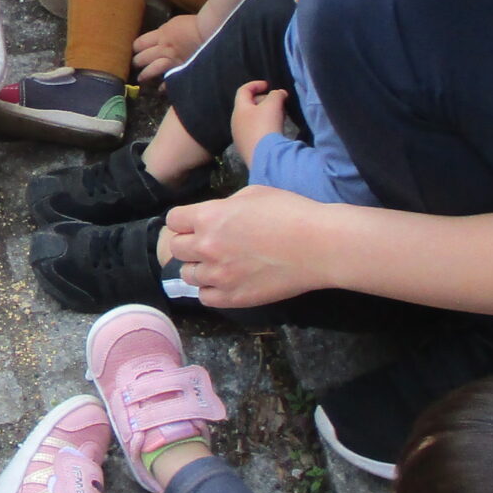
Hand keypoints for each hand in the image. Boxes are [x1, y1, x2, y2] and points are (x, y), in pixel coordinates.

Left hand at [133, 12, 202, 84]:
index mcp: (161, 35)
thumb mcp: (174, 23)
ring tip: (141, 78)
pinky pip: (169, 81)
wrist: (211, 32)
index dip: (135, 48)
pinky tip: (160, 89)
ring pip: (151, 70)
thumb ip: (164, 32)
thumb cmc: (194, 24)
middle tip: (136, 64)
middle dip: (136, 62)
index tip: (135, 51)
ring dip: (144, 75)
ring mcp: (172, 61)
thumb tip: (158, 38)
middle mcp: (163, 49)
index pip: (139, 43)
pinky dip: (164, 87)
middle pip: (142, 57)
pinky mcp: (181, 70)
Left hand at [157, 187, 330, 310]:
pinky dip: (210, 289)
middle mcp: (207, 247)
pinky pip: (204, 297)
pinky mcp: (234, 298)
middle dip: (187, 243)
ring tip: (217, 264)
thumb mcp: (252, 194)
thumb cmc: (290, 212)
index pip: (173, 220)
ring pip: (187, 275)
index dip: (183, 220)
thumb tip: (216, 218)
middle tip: (205, 243)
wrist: (319, 246)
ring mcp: (219, 276)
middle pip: (176, 248)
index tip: (192, 223)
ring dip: (198, 267)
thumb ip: (224, 207)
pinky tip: (223, 282)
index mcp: (208, 217)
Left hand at [230, 80, 289, 160]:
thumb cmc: (266, 126)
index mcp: (239, 110)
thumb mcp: (273, 105)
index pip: (243, 91)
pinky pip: (255, 132)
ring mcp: (240, 137)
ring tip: (280, 115)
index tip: (268, 85)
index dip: (255, 85)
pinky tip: (275, 131)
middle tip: (278, 102)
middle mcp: (236, 122)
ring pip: (252, 120)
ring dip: (266, 114)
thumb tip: (279, 94)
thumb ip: (276, 95)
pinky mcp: (247, 149)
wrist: (265, 157)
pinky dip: (265, 126)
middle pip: (248, 105)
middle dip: (264, 100)